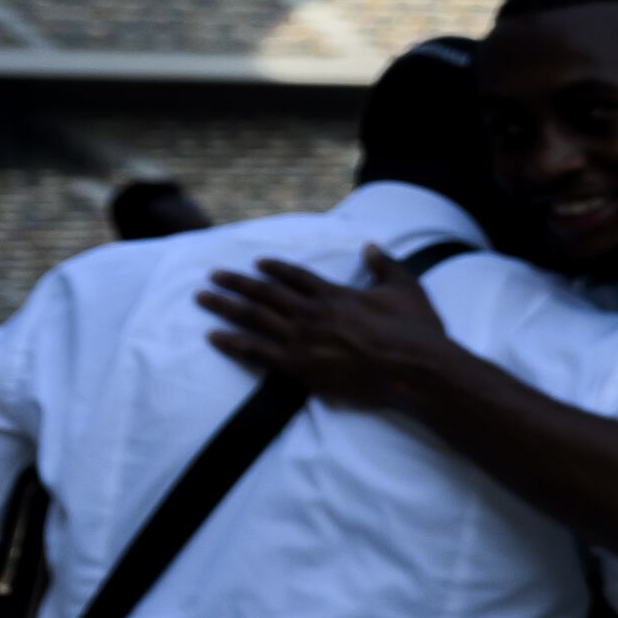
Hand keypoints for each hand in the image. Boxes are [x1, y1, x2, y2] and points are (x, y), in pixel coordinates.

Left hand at [201, 246, 452, 407]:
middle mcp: (312, 313)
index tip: (257, 262)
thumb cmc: (415, 332)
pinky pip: (257, 352)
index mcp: (335, 294)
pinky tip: (213, 337)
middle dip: (235, 282)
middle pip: (264, 293)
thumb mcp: (407, 290)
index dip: (275, 268)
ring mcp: (302, 340)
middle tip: (212, 275)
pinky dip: (233, 343)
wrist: (414, 370)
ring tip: (202, 298)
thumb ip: (386, 266)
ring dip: (225, 306)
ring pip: (253, 318)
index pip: (296, 276)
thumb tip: (371, 247)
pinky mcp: (300, 366)